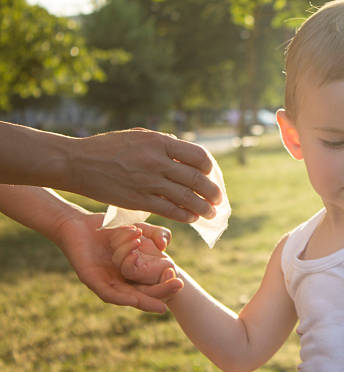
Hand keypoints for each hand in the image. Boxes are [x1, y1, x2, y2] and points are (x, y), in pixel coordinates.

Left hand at [55, 212, 182, 312]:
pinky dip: (122, 298)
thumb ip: (155, 233)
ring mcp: (106, 282)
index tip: (180, 281)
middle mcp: (120, 280)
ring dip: (144, 302)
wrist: (78, 223)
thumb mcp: (138, 228)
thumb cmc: (108, 228)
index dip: (165, 283)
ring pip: (127, 297)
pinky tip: (133, 301)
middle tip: (178, 290)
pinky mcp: (91, 280)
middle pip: (142, 294)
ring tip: (160, 306)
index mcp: (131, 272)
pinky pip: (108, 293)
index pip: (151, 282)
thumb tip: (164, 245)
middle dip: (161, 295)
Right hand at [68, 128, 221, 221]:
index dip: (209, 167)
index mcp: (159, 142)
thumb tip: (188, 156)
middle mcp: (157, 162)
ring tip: (210, 213)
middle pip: (197, 179)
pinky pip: (171, 210)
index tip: (211, 175)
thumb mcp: (139, 136)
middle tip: (218, 200)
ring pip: (187, 198)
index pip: (198, 155)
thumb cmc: (109, 147)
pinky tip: (191, 217)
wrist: (78, 163)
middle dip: (212, 192)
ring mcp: (149, 182)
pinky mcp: (140, 201)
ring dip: (203, 207)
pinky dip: (185, 215)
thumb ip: (164, 144)